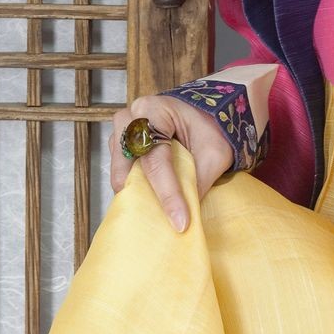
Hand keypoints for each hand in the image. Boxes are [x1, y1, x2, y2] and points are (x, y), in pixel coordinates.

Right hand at [109, 93, 234, 231]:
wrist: (206, 114)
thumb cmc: (211, 128)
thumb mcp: (214, 154)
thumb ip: (199, 181)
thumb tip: (187, 214)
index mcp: (156, 111)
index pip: (157, 159)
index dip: (168, 194)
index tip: (180, 222)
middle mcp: (132, 116)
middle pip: (128, 163)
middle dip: (142, 193)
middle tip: (162, 219)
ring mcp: (123, 128)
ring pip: (119, 167)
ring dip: (135, 189)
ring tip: (155, 209)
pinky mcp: (122, 141)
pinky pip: (120, 168)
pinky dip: (133, 185)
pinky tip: (148, 197)